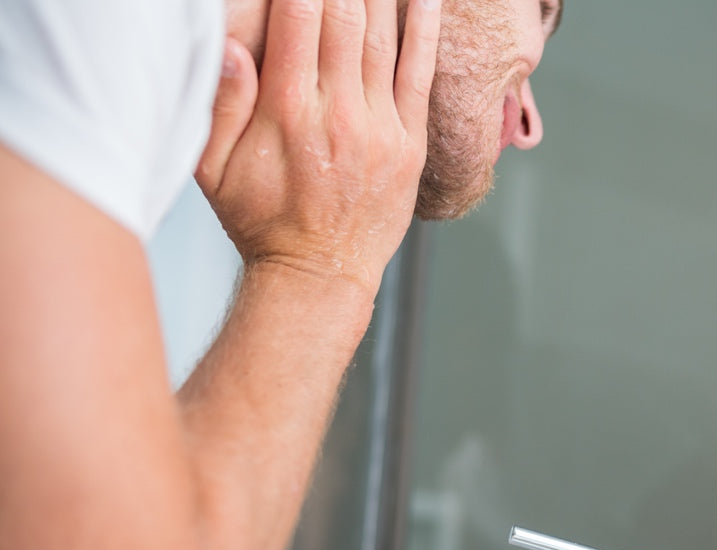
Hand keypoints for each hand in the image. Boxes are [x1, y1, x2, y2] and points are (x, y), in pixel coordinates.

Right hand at [195, 0, 442, 294]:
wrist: (319, 276)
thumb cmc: (260, 221)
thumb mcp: (212, 168)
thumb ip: (218, 104)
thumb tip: (228, 44)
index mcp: (288, 110)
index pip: (297, 17)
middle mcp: (339, 111)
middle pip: (344, 16)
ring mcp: (380, 127)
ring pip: (382, 37)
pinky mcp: (409, 144)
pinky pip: (419, 75)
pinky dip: (423, 30)